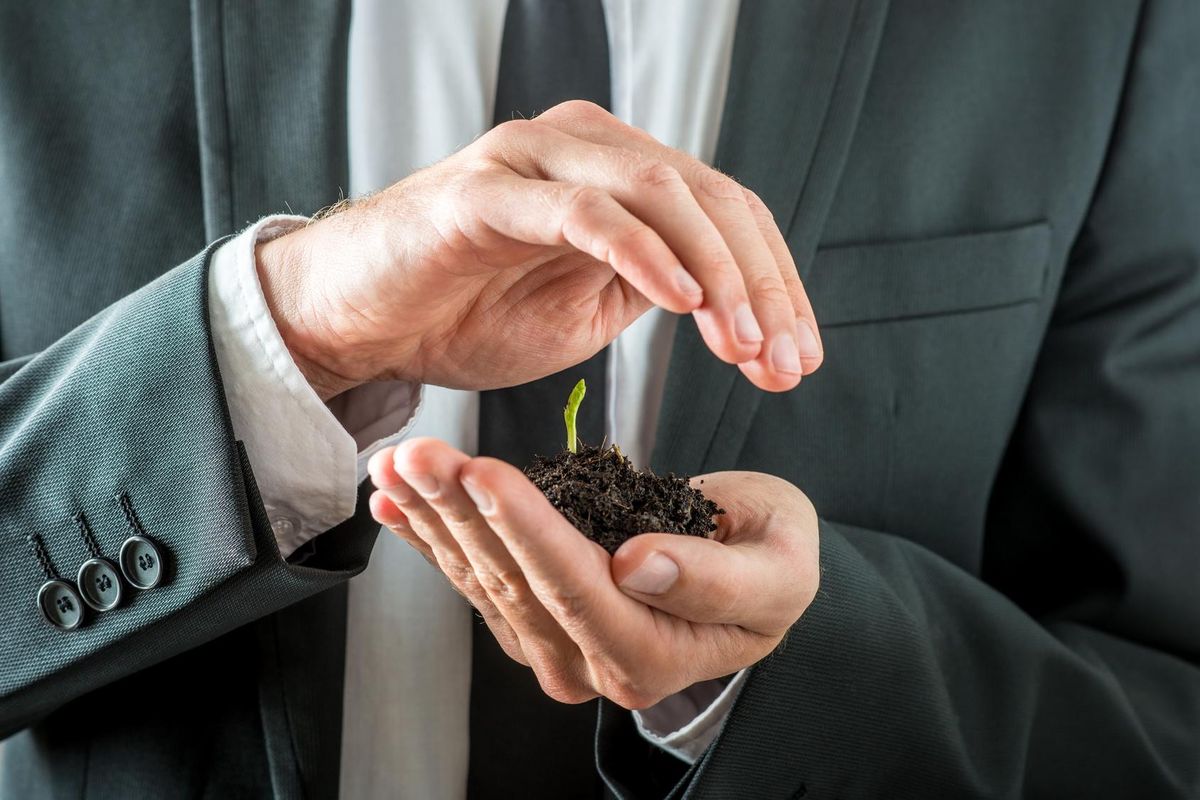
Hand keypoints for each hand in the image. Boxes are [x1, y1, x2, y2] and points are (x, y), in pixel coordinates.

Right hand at [257, 100, 822, 400]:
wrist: (358, 320)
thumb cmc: (464, 314)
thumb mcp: (584, 310)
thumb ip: (652, 289)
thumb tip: (732, 308)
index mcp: (619, 175)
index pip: (728, 214)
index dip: (775, 285)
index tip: (798, 361)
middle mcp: (586, 148)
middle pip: (711, 199)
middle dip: (762, 286)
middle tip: (784, 362)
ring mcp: (535, 160)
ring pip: (660, 193)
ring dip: (717, 274)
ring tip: (744, 345)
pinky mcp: (487, 192)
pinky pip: (583, 211)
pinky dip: (644, 253)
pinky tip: (683, 304)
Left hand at [366, 437, 818, 708]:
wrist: (752, 568)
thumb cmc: (771, 559)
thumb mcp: (777, 566)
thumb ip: (715, 578)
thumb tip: (638, 567)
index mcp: (659, 654)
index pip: (580, 590)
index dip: (528, 531)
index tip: (486, 473)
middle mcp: (597, 664)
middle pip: (517, 584)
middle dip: (461, 513)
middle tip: (418, 453)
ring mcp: (559, 648)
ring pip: (484, 580)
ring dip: (434, 518)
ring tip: (397, 465)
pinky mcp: (534, 622)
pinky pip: (476, 578)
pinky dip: (433, 535)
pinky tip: (397, 502)